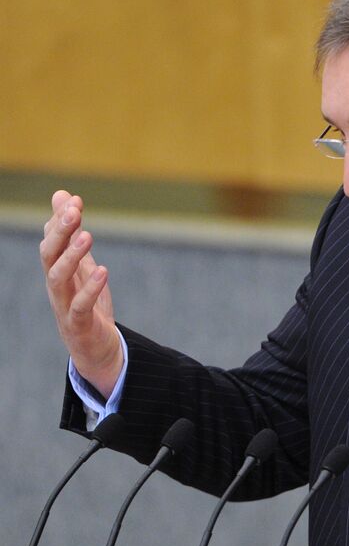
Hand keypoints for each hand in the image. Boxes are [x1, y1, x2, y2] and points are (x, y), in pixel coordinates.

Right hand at [40, 190, 122, 398]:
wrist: (96, 350)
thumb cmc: (86, 304)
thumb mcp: (81, 266)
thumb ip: (72, 236)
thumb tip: (64, 195)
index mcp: (57, 271)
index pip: (51, 241)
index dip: (60, 221)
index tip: (75, 200)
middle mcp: (56, 286)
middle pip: (48, 255)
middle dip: (60, 232)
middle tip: (75, 212)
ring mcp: (64, 305)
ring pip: (57, 278)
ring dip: (71, 256)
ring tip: (88, 236)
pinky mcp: (79, 324)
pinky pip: (79, 305)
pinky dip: (90, 288)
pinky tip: (103, 271)